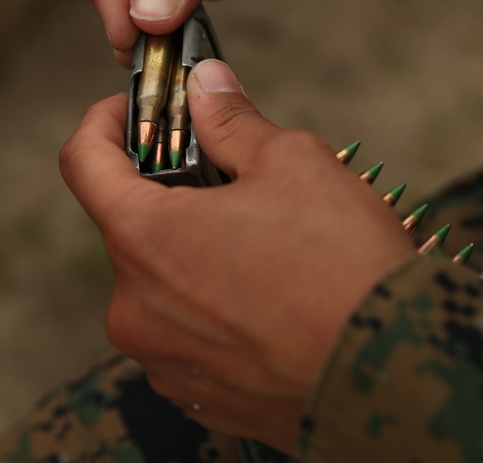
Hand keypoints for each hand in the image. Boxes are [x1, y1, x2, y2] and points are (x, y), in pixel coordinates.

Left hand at [59, 60, 413, 451]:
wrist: (399, 374)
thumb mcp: (293, 163)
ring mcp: (163, 360)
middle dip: (172, 194)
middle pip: (131, 226)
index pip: (82, 161)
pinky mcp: (199, 396)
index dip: (105, 122)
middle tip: (233, 181)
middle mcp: (135, 309)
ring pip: (162, 284)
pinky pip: (189, 335)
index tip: (133, 111)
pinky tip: (273, 301)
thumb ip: (232, 120)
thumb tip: (207, 85)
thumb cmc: (344, 264)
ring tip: (268, 249)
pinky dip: (216, 309)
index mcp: (145, 239)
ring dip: (196, 255)